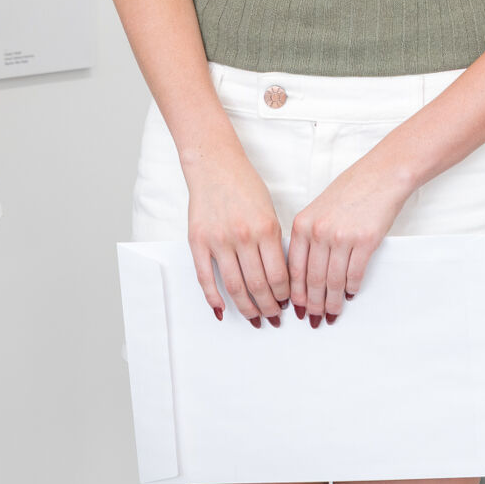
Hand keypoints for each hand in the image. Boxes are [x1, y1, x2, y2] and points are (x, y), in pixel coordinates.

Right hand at [184, 143, 290, 326]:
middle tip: (273, 316)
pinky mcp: (198, 241)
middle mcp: (243, 236)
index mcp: (266, 228)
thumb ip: (274, 243)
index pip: (279, 275)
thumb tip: (280, 278)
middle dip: (268, 306)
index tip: (287, 303)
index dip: (284, 295)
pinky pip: (205, 277)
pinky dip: (213, 298)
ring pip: (234, 286)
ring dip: (246, 307)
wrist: (215, 166)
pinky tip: (221, 310)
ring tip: (254, 317)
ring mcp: (218, 240)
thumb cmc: (245, 186)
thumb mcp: (270, 212)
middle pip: (258, 286)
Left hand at [288, 151, 411, 324]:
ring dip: (332, 302)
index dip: (295, 293)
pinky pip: (354, 273)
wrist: (382, 175)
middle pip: (312, 279)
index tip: (297, 307)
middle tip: (314, 318)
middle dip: (312, 304)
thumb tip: (303, 271)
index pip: (294, 268)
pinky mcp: (366, 241)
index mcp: (303, 223)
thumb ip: (308, 236)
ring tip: (332, 313)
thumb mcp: (318, 209)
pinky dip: (351, 287)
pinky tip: (350, 294)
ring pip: (332, 281)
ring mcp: (342, 237)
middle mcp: (319, 231)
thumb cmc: (351, 190)